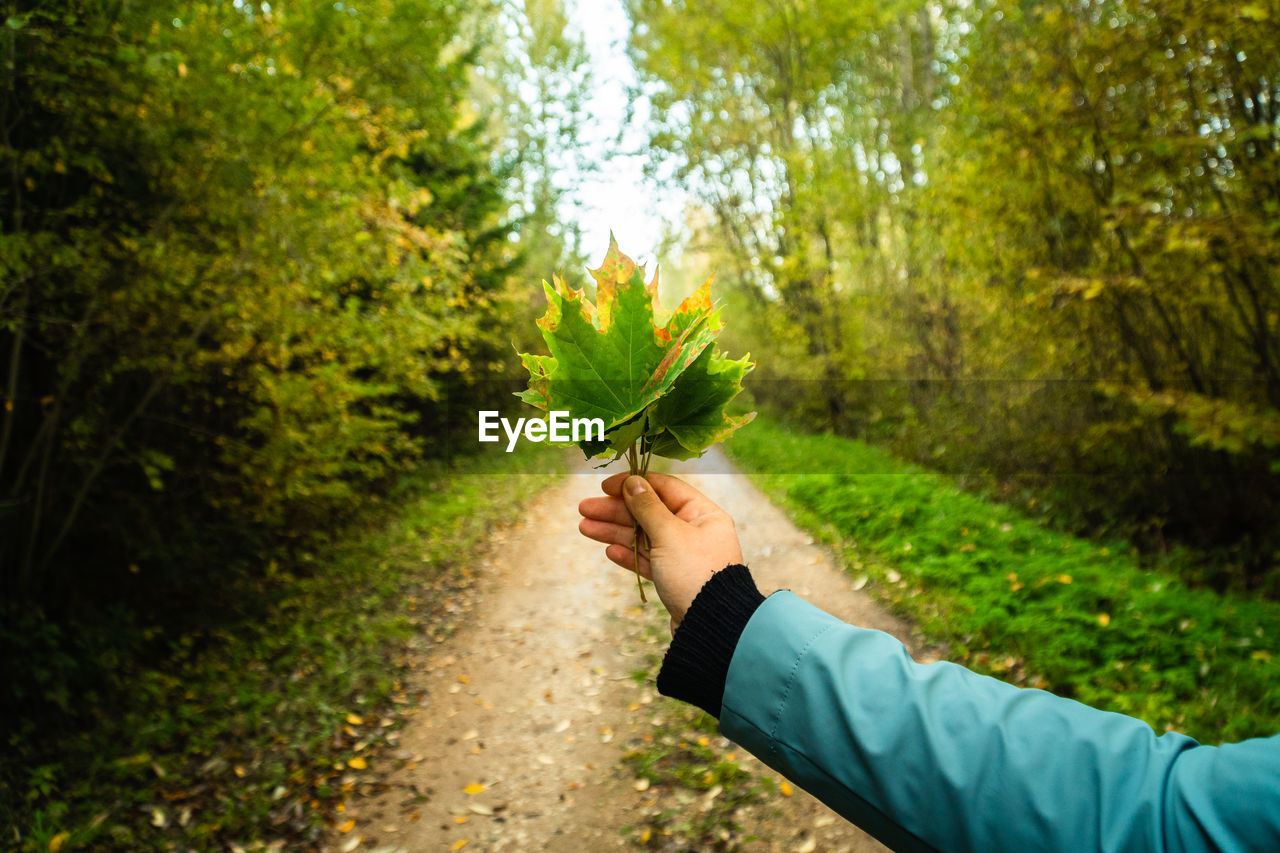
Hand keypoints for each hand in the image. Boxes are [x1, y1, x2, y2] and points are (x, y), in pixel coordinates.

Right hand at [579, 472, 742, 630]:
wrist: (712, 627)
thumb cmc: (696, 574)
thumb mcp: (669, 534)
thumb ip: (648, 507)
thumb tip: (633, 482)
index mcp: (703, 514)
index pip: (664, 488)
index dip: (634, 484)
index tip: (606, 485)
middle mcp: (694, 532)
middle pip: (649, 513)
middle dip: (615, 510)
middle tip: (584, 508)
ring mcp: (683, 556)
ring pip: (644, 537)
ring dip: (614, 531)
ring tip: (584, 527)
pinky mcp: (674, 579)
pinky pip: (648, 561)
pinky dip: (629, 555)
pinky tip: (609, 551)